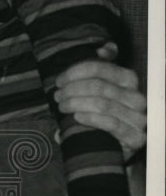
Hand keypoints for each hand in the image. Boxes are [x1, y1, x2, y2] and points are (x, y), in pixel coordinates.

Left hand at [55, 43, 145, 160]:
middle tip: (57, 96)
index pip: (101, 68)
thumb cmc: (103, 113)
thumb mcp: (102, 88)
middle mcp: (137, 97)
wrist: (113, 146)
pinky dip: (90, 118)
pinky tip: (76, 117)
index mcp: (129, 79)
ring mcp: (139, 118)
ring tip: (61, 106)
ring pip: (102, 104)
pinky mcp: (135, 137)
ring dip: (76, 104)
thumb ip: (104, 66)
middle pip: (99, 86)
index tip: (59, 80)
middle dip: (73, 90)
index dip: (76, 72)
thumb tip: (105, 49)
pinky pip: (110, 123)